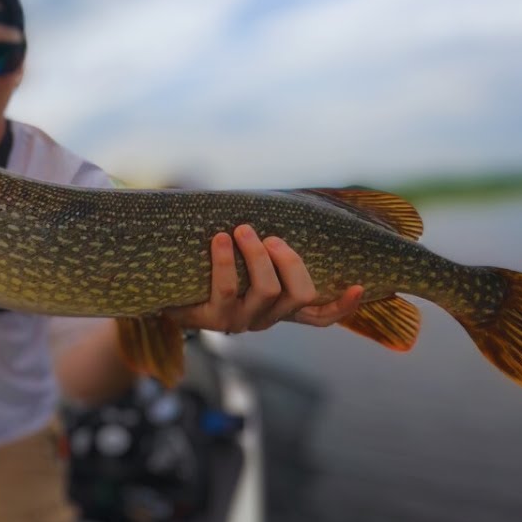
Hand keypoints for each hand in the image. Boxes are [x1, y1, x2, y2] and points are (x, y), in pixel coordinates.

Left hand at [166, 225, 362, 333]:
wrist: (161, 287)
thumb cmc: (210, 264)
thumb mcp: (242, 256)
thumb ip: (267, 240)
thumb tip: (296, 200)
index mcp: (279, 308)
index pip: (321, 317)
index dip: (343, 307)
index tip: (361, 285)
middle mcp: (265, 318)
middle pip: (299, 295)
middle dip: (290, 260)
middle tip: (271, 236)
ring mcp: (239, 321)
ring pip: (266, 290)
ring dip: (256, 254)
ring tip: (241, 229)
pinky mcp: (210, 319)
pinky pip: (224, 288)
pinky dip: (224, 260)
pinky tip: (221, 239)